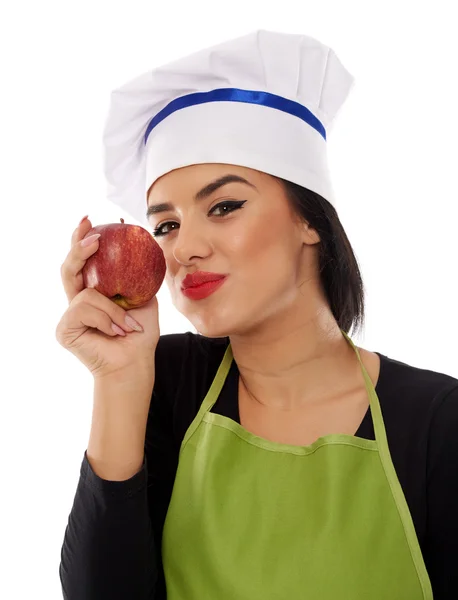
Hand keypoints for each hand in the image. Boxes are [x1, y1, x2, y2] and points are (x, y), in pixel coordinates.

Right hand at [55, 216, 160, 379]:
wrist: (136, 362)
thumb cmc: (140, 333)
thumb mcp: (144, 297)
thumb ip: (139, 273)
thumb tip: (140, 238)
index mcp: (93, 291)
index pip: (83, 261)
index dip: (81, 239)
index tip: (91, 221)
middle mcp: (78, 301)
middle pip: (69, 268)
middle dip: (78, 248)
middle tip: (93, 236)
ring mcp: (69, 315)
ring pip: (84, 294)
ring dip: (112, 308)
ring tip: (128, 324)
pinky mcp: (64, 328)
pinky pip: (84, 310)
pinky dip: (106, 320)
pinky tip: (117, 332)